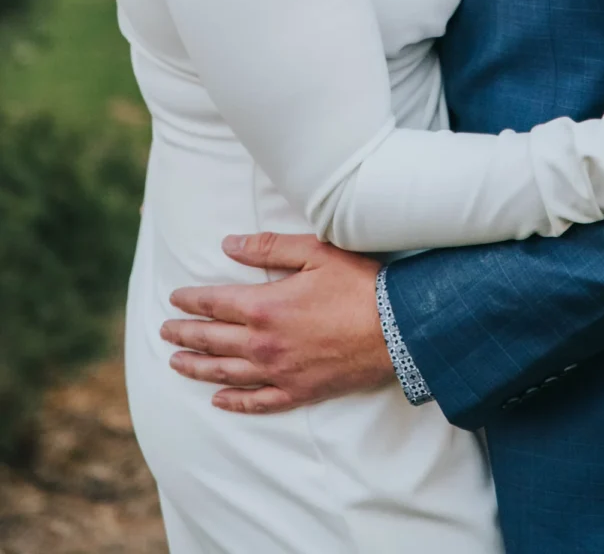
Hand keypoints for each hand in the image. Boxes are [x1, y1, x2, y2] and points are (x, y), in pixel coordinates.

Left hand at [160, 235, 391, 413]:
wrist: (396, 329)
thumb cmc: (358, 285)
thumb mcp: (316, 252)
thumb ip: (269, 248)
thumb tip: (229, 244)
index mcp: (265, 306)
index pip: (215, 303)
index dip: (191, 300)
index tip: (174, 299)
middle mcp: (263, 343)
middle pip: (212, 339)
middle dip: (185, 334)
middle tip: (164, 331)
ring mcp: (279, 371)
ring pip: (226, 372)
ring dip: (197, 367)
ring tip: (176, 363)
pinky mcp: (298, 391)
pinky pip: (257, 401)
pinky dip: (234, 401)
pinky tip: (218, 399)